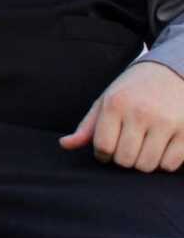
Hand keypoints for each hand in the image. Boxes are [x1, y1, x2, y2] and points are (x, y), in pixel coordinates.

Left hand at [60, 61, 183, 171]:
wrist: (173, 71)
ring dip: (143, 163)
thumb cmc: (133, 89)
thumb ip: (88, 126)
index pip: (103, 147)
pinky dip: (164, 163)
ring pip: (147, 165)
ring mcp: (166, 122)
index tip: (107, 150)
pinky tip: (161, 148)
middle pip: (125, 160)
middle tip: (127, 148)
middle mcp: (140, 113)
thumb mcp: (106, 100)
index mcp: (116, 104)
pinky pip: (170, 165)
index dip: (103, 155)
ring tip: (144, 148)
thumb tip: (64, 144)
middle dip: (123, 159)